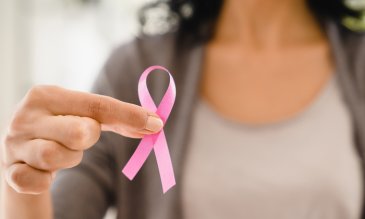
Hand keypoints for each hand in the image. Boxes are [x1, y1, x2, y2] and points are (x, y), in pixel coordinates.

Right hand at [1, 85, 162, 193]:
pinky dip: (47, 179)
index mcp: (47, 95)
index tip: (155, 123)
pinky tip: (45, 172)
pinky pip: (38, 181)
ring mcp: (15, 144)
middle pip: (80, 131)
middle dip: (88, 138)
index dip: (128, 115)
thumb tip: (154, 124)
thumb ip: (117, 119)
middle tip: (81, 136)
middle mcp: (27, 116)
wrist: (19, 150)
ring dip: (70, 159)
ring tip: (62, 152)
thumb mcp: (84, 116)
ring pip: (59, 157)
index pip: (96, 105)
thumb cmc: (59, 128)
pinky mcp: (10, 171)